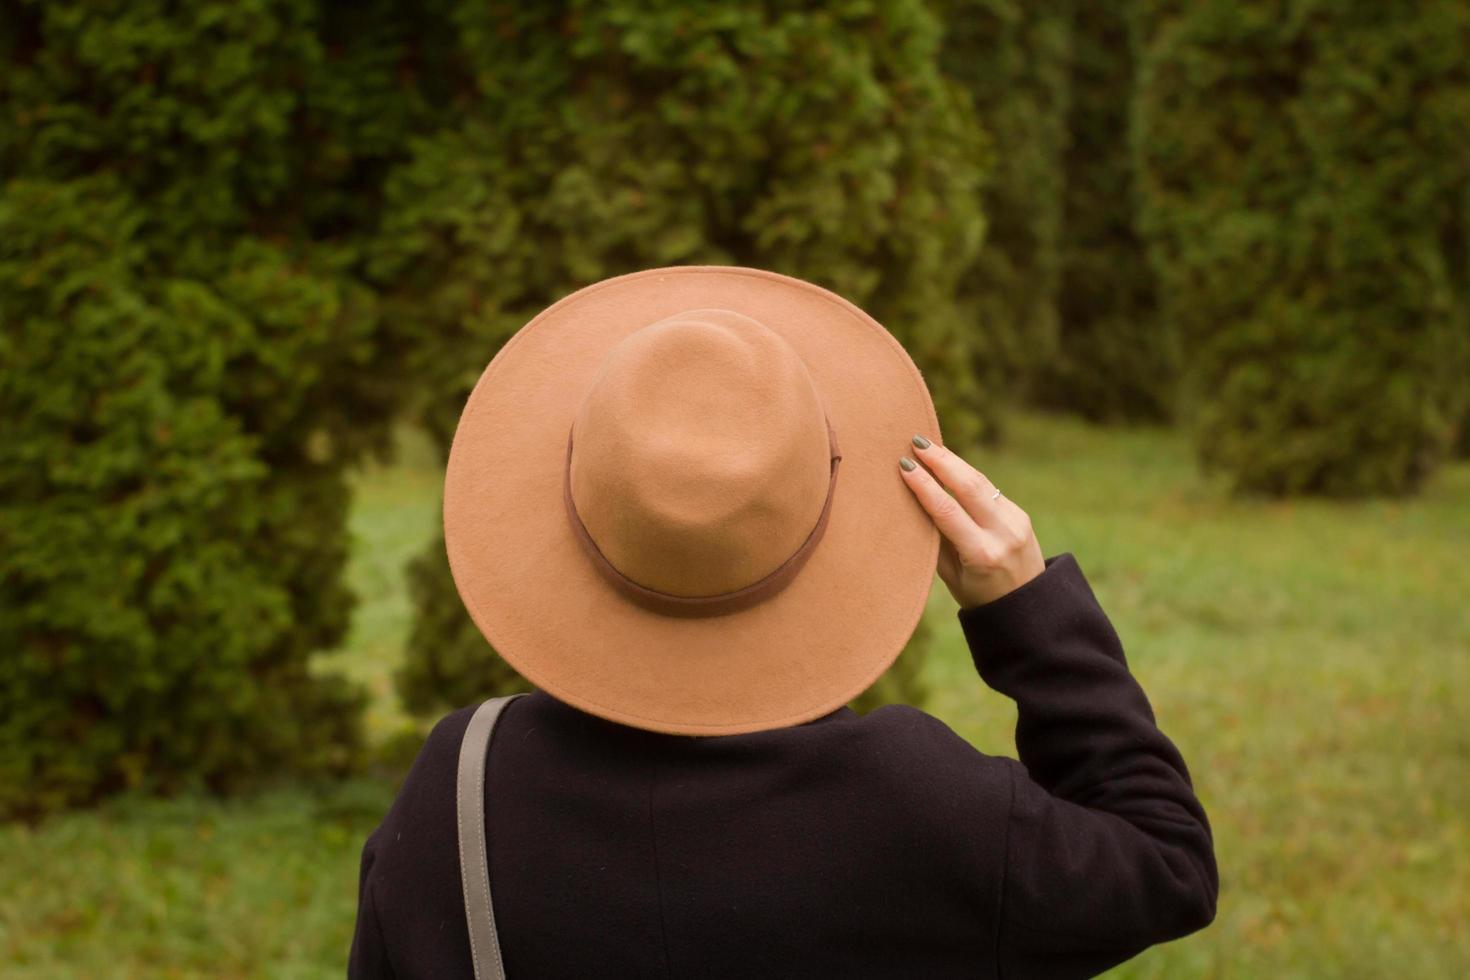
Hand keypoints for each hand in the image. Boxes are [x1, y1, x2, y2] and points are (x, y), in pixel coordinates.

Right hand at [899, 434, 1045, 609]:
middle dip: (941, 461)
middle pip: (969, 486)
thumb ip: (937, 540)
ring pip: (981, 482)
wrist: (1027, 604)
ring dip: (953, 461)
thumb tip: (916, 502)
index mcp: (982, 555)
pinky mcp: (1020, 514)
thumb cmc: (978, 593)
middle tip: (917, 442)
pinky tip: (949, 463)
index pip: (948, 511)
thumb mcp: (951, 575)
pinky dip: (966, 474)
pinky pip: (989, 489)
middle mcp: (1002, 534)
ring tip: (929, 446)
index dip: (924, 486)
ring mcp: (1016, 521)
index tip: (905, 465)